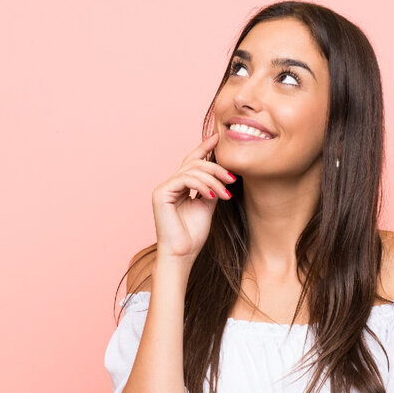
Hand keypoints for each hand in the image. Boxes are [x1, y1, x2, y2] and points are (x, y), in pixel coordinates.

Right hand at [151, 132, 234, 259]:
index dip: (204, 148)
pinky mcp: (161, 193)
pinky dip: (202, 185)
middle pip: (194, 163)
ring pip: (191, 170)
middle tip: (233, 178)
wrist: (182, 254)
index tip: (218, 138)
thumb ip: (212, 187)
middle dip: (216, 167)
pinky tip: (212, 195)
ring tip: (226, 193)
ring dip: (213, 179)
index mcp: (180, 187)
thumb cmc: (193, 235)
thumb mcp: (208, 205)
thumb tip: (221, 172)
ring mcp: (164, 188)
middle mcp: (170, 185)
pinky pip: (185, 179)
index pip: (192, 162)